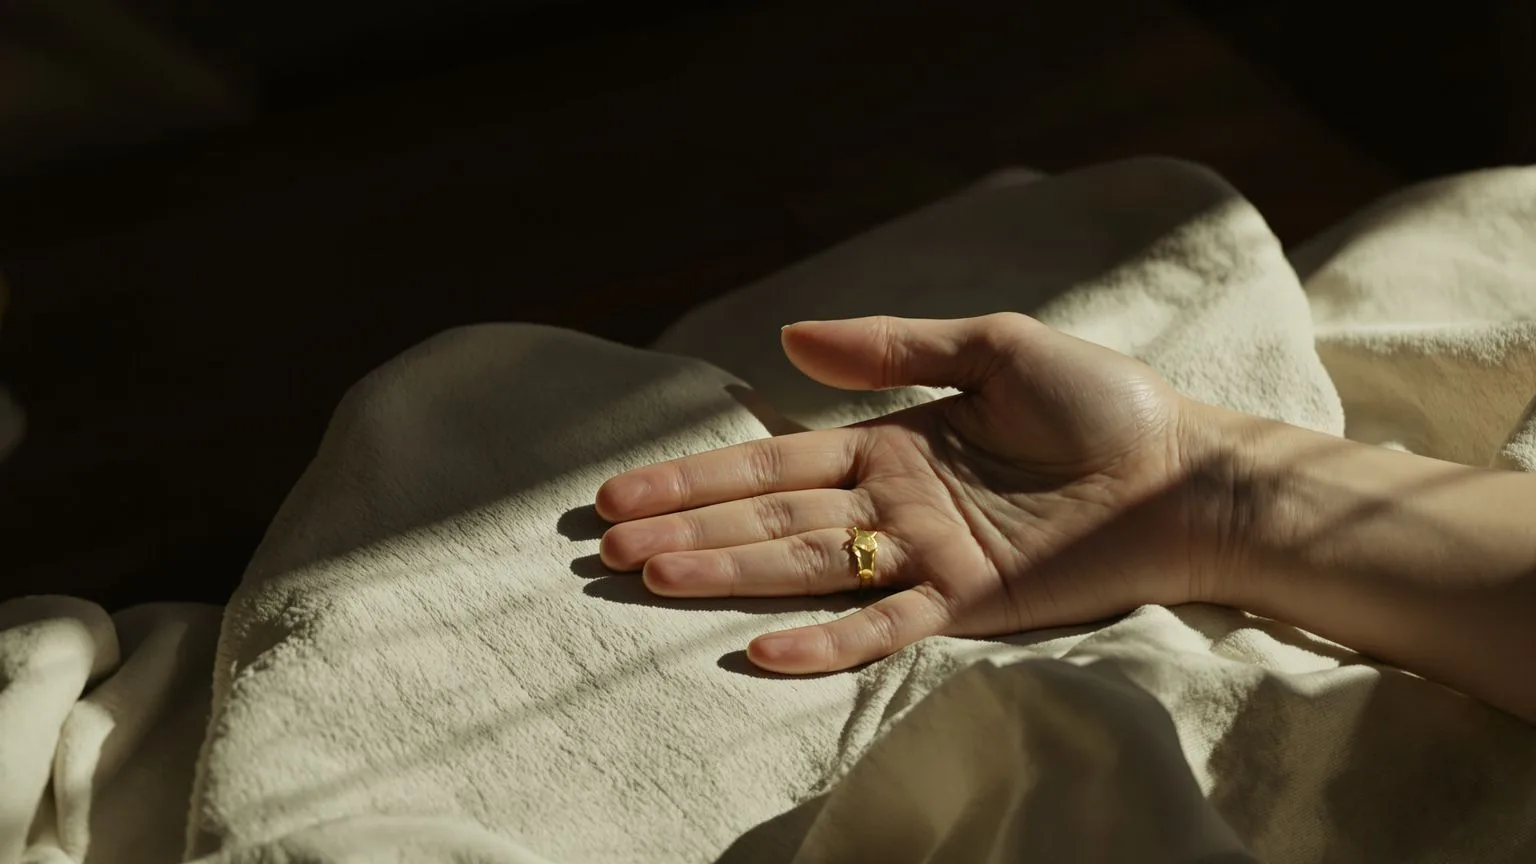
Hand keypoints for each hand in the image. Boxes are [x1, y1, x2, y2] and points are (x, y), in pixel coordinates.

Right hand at [595, 313, 1231, 673]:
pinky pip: (886, 628)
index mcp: (889, 448)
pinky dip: (826, 643)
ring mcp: (926, 559)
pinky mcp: (970, 602)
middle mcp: (893, 508)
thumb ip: (893, 347)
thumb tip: (787, 341)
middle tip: (606, 545)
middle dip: (688, 529)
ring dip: (728, 573)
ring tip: (650, 578)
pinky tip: (761, 652)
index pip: (772, 464)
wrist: (1185, 469)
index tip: (622, 491)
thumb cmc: (1100, 403)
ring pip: (807, 566)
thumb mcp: (992, 348)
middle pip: (770, 519)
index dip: (696, 476)